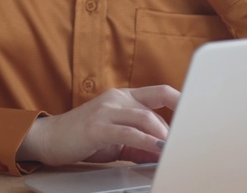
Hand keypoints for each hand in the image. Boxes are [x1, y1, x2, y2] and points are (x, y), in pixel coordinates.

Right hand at [16, 85, 179, 165]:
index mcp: (124, 97)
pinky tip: (156, 150)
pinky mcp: (97, 127)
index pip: (160, 92)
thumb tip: (163, 154)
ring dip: (163, 135)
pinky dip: (146, 142)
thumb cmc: (82, 137)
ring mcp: (106, 110)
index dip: (181, 100)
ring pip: (145, 117)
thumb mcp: (116, 139)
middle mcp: (117, 98)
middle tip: (187, 140)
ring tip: (173, 149)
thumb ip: (139, 144)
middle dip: (175, 124)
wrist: (48, 139)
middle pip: (156, 104)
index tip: (198, 112)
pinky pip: (128, 132)